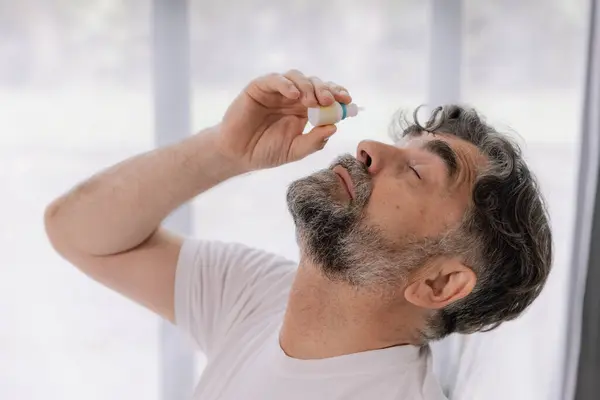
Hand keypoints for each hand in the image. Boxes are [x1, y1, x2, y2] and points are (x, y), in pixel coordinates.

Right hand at [216, 70, 351, 170]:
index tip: (348, 102)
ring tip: (312, 102)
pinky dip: (286, 84)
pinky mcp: (259, 88)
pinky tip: (294, 95)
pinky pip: (275, 79)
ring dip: (308, 86)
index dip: (338, 95)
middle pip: (314, 83)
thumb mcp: (295, 151)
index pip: (325, 96)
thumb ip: (314, 141)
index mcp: (304, 110)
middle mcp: (292, 97)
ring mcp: (276, 91)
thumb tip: (334, 128)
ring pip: (297, 77)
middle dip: (326, 90)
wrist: (238, 155)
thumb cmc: (266, 152)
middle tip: (332, 101)